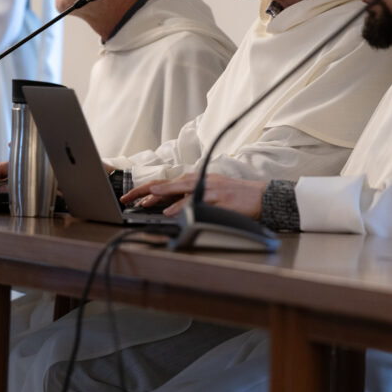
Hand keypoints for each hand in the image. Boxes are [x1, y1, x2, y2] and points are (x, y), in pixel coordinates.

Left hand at [122, 172, 265, 218]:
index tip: (132, 196)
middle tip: (129, 197)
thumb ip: (193, 196)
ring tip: (146, 200)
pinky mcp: (219, 200)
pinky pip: (198, 203)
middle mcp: (202, 181)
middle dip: (148, 190)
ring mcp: (211, 190)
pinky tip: (172, 211)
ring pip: (182, 190)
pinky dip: (184, 206)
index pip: (168, 182)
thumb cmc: (236, 196)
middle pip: (170, 183)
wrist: (262, 196)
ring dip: (163, 195)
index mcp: (198, 179)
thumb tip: (169, 206)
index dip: (148, 188)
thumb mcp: (212, 191)